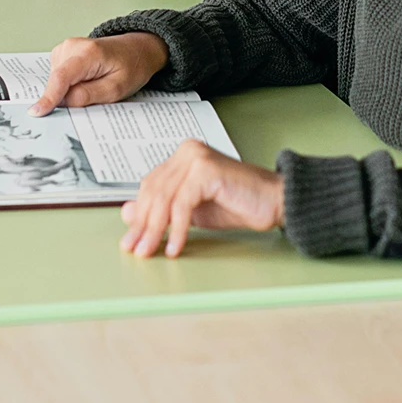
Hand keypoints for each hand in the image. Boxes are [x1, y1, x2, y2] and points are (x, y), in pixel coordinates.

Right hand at [30, 32, 168, 114]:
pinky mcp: (64, 52)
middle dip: (66, 96)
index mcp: (89, 53)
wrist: (137, 49)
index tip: (37, 112)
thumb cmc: (131, 67)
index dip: (49, 97)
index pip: (62, 77)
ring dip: (69, 89)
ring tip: (94, 83)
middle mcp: (73, 46)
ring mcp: (67, 47)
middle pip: (57, 80)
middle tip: (94, 95)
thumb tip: (62, 102)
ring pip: (56, 79)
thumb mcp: (116, 89)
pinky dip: (68, 83)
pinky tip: (86, 79)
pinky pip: (58, 75)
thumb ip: (88, 96)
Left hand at [120, 140, 285, 258]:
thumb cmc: (239, 204)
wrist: (274, 201)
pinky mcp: (206, 170)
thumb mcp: (193, 212)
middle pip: (154, 191)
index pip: (150, 185)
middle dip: (143, 225)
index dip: (139, 214)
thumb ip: (163, 210)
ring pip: (164, 199)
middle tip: (136, 249)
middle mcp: (188, 151)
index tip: (131, 240)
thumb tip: (127, 213)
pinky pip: (182, 204)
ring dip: (155, 230)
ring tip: (151, 251)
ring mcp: (197, 157)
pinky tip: (175, 246)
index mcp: (183, 155)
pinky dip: (177, 229)